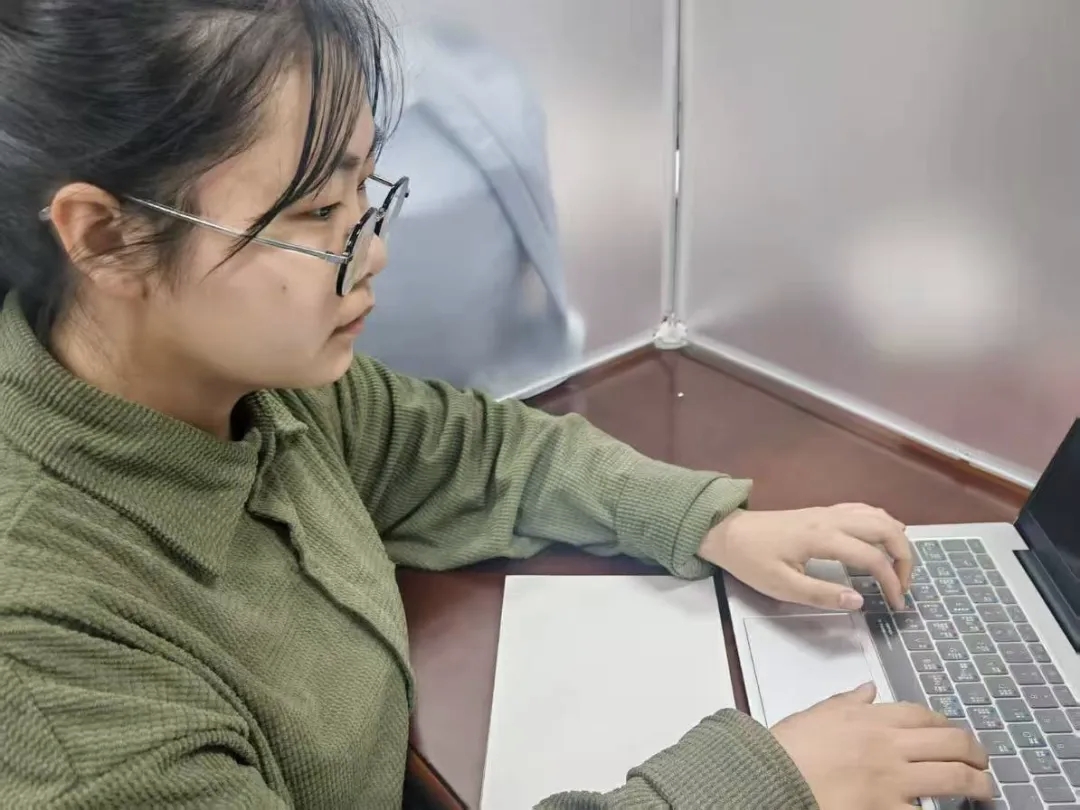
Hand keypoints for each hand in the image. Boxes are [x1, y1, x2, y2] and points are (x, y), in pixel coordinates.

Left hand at [698, 503, 912, 610]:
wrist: (727, 533)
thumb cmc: (751, 560)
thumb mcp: (782, 586)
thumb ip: (821, 594)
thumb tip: (859, 601)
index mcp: (823, 538)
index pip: (873, 558)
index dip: (891, 582)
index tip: (896, 604)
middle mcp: (832, 519)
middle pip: (886, 529)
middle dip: (904, 557)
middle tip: (903, 586)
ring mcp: (828, 512)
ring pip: (878, 516)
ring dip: (896, 539)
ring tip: (896, 568)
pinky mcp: (822, 512)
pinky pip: (862, 511)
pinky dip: (881, 524)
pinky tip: (881, 540)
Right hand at [772, 683, 990, 807]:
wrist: (771, 777)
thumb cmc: (789, 746)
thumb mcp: (818, 713)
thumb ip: (848, 701)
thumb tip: (869, 689)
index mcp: (871, 718)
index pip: (922, 716)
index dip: (946, 725)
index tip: (955, 734)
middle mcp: (889, 746)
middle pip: (949, 743)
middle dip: (975, 752)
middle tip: (982, 761)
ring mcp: (893, 781)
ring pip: (953, 778)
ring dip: (976, 783)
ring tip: (984, 788)